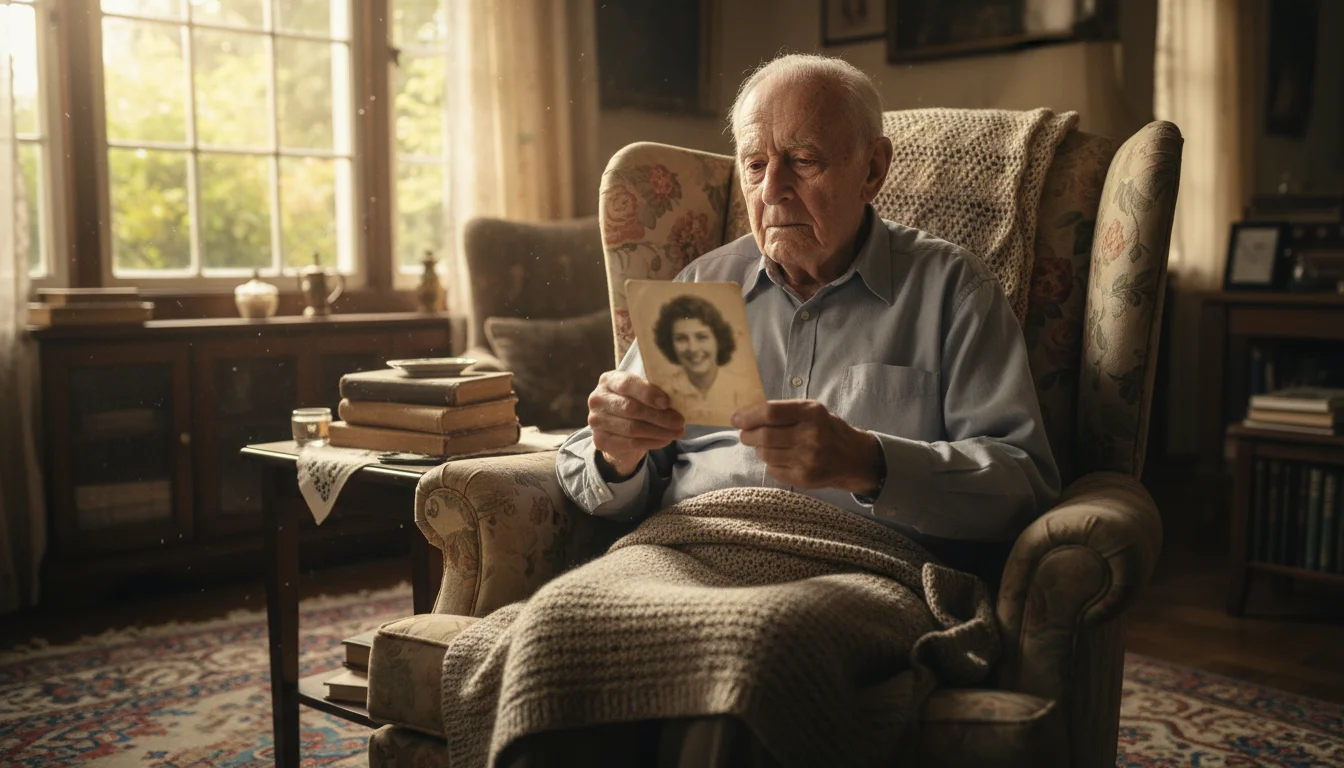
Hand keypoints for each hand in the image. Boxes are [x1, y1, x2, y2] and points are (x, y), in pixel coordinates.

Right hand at [587, 371, 685, 478]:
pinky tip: (665, 440)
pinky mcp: (600, 440)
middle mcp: (598, 399)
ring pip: (632, 428)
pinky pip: (630, 443)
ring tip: (677, 432)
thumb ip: (653, 392)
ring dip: (659, 431)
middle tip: (679, 421)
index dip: (648, 393)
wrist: (617, 430)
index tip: (667, 402)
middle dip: (659, 416)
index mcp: (609, 380)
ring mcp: (596, 421)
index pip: (627, 384)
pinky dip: (652, 442)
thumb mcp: (641, 393)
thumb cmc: (634, 404)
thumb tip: (678, 399)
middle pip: (631, 408)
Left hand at [733, 400, 881, 495]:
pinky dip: (770, 463)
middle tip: (745, 435)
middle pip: (764, 435)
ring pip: (765, 454)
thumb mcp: (813, 412)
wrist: (854, 459)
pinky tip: (780, 458)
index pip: (771, 412)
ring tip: (766, 446)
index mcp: (813, 413)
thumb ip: (784, 412)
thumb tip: (746, 417)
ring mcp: (808, 459)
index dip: (748, 416)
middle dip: (748, 435)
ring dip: (759, 449)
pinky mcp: (804, 478)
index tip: (736, 419)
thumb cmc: (828, 430)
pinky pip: (773, 470)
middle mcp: (811, 435)